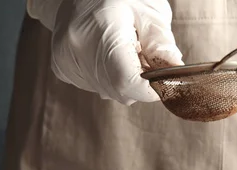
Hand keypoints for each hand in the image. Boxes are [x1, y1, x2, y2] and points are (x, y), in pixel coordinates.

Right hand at [42, 0, 182, 103]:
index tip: (163, 81)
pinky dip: (109, 76)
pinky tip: (107, 53)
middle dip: (140, 82)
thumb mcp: (148, 11)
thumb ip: (161, 45)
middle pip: (120, 91)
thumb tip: (175, 76)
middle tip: (144, 56)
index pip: (128, 82)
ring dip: (125, 79)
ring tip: (124, 49)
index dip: (151, 89)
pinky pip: (96, 85)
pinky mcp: (62, 67)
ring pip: (109, 91)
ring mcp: (66, 61)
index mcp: (101, 31)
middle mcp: (78, 50)